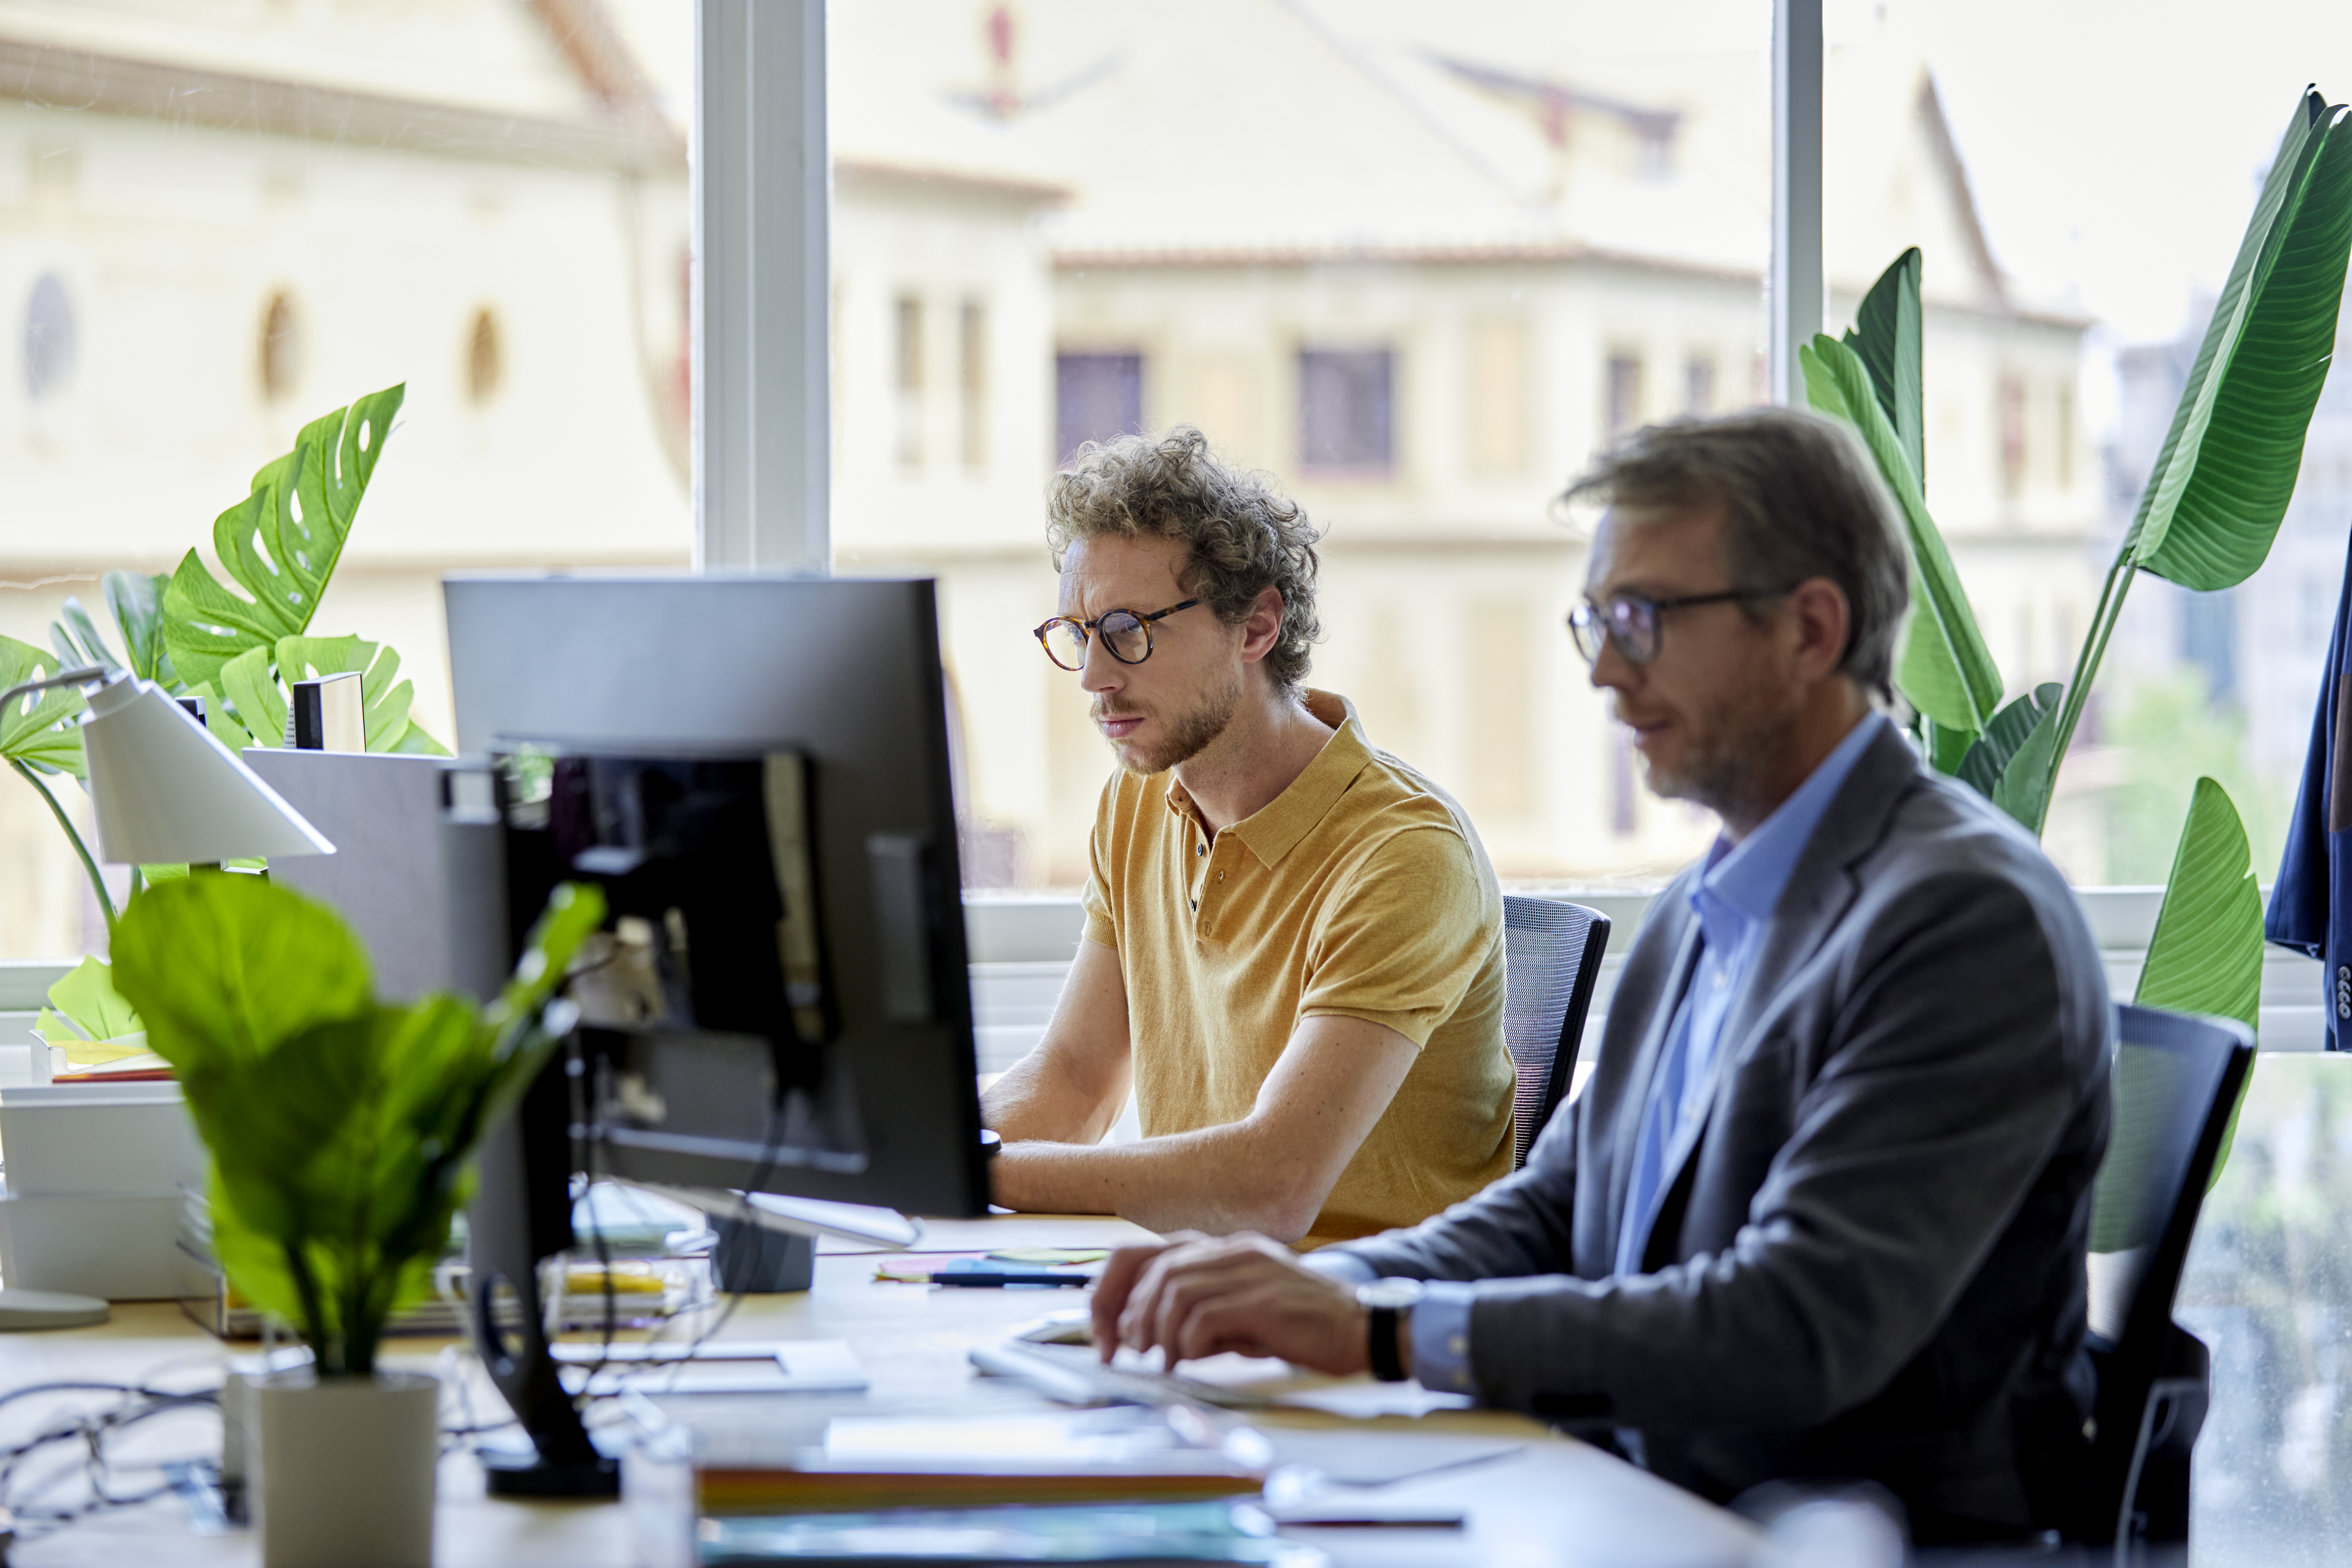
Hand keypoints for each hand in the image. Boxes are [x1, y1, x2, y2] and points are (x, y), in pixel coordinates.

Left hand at [1089, 1233, 1369, 1374]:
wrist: (1363, 1328)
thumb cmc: (1299, 1328)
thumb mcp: (1239, 1317)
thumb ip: (1195, 1316)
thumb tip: (1139, 1334)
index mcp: (1223, 1249)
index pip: (1143, 1252)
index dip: (1110, 1291)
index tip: (1104, 1335)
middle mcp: (1232, 1250)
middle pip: (1152, 1268)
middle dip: (1125, 1316)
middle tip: (1124, 1355)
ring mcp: (1249, 1270)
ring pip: (1173, 1290)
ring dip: (1157, 1331)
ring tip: (1163, 1362)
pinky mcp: (1264, 1299)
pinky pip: (1204, 1316)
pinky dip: (1186, 1343)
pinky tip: (1190, 1362)